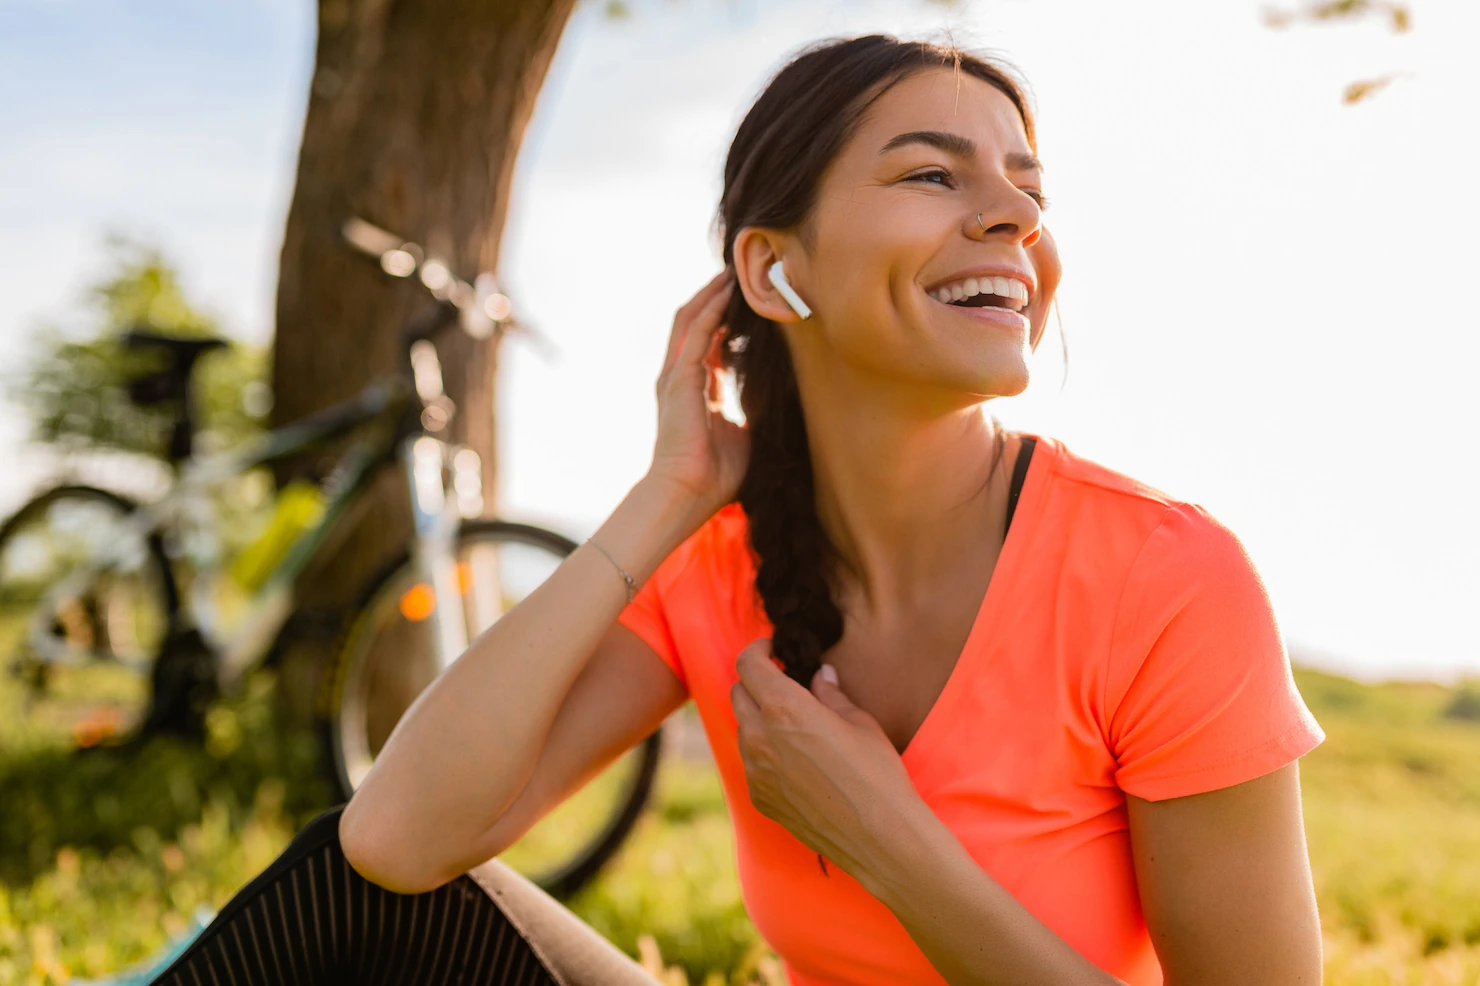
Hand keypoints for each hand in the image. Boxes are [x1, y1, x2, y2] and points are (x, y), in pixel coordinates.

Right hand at [646, 270, 749, 515]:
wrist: (687, 493)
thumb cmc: (715, 475)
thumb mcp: (745, 436)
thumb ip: (755, 413)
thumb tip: (784, 403)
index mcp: (696, 389)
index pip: (710, 342)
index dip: (728, 319)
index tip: (751, 300)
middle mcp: (682, 377)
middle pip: (696, 321)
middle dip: (716, 295)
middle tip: (741, 271)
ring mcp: (676, 375)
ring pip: (691, 318)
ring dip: (711, 293)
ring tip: (733, 271)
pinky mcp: (678, 379)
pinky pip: (695, 333)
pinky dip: (711, 310)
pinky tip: (728, 293)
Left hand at [729, 639, 922, 880]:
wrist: (879, 836)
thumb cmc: (876, 774)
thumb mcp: (859, 722)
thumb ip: (830, 694)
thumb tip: (820, 676)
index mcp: (784, 709)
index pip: (748, 665)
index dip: (757, 650)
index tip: (771, 650)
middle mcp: (761, 738)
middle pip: (738, 694)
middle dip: (756, 682)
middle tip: (783, 683)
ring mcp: (756, 771)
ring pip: (742, 730)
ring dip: (758, 718)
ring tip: (792, 724)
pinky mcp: (760, 798)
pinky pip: (751, 763)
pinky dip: (763, 751)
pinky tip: (795, 759)